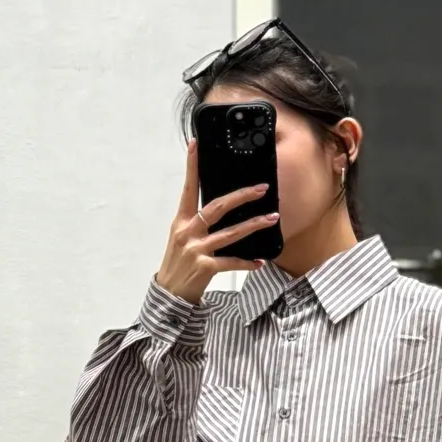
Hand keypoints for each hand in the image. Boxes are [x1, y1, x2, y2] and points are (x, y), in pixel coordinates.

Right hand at [154, 139, 277, 303]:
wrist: (169, 296)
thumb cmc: (178, 265)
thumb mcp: (181, 239)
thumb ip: (196, 223)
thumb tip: (220, 208)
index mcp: (181, 222)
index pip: (188, 189)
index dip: (191, 167)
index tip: (195, 145)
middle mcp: (188, 232)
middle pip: (217, 207)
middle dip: (242, 196)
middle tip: (261, 188)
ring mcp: (196, 250)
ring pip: (231, 233)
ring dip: (254, 224)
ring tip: (272, 218)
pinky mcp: (205, 268)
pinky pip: (231, 262)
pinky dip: (247, 262)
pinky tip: (260, 262)